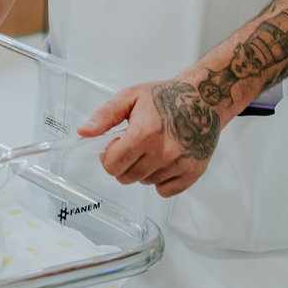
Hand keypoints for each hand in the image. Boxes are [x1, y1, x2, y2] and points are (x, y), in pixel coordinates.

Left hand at [78, 79, 223, 197]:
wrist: (204, 98)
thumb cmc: (168, 96)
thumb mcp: (130, 97)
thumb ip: (104, 116)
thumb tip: (84, 132)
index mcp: (144, 133)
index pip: (112, 164)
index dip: (108, 155)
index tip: (114, 145)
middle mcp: (163, 152)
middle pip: (126, 177)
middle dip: (123, 163)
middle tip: (133, 145)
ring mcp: (180, 164)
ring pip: (145, 182)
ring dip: (143, 169)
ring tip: (153, 147)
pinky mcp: (194, 172)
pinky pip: (165, 191)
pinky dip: (161, 179)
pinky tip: (164, 160)